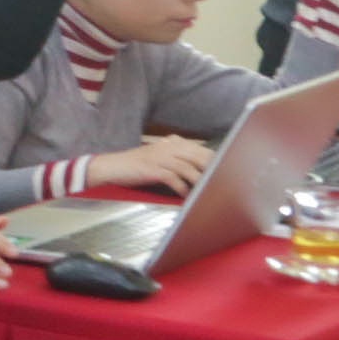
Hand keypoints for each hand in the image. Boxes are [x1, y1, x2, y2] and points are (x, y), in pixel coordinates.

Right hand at [87, 134, 213, 195]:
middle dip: (212, 171)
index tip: (227, 173)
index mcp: (172, 143)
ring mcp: (159, 157)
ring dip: (199, 182)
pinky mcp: (152, 169)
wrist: (111, 166)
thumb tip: (202, 169)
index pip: (201, 150)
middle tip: (224, 184)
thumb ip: (178, 158)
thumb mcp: (158, 156)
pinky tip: (186, 196)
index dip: (215, 161)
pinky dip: (182, 188)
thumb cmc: (136, 165)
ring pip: (188, 168)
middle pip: (198, 157)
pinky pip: (173, 178)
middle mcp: (167, 147)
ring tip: (208, 192)